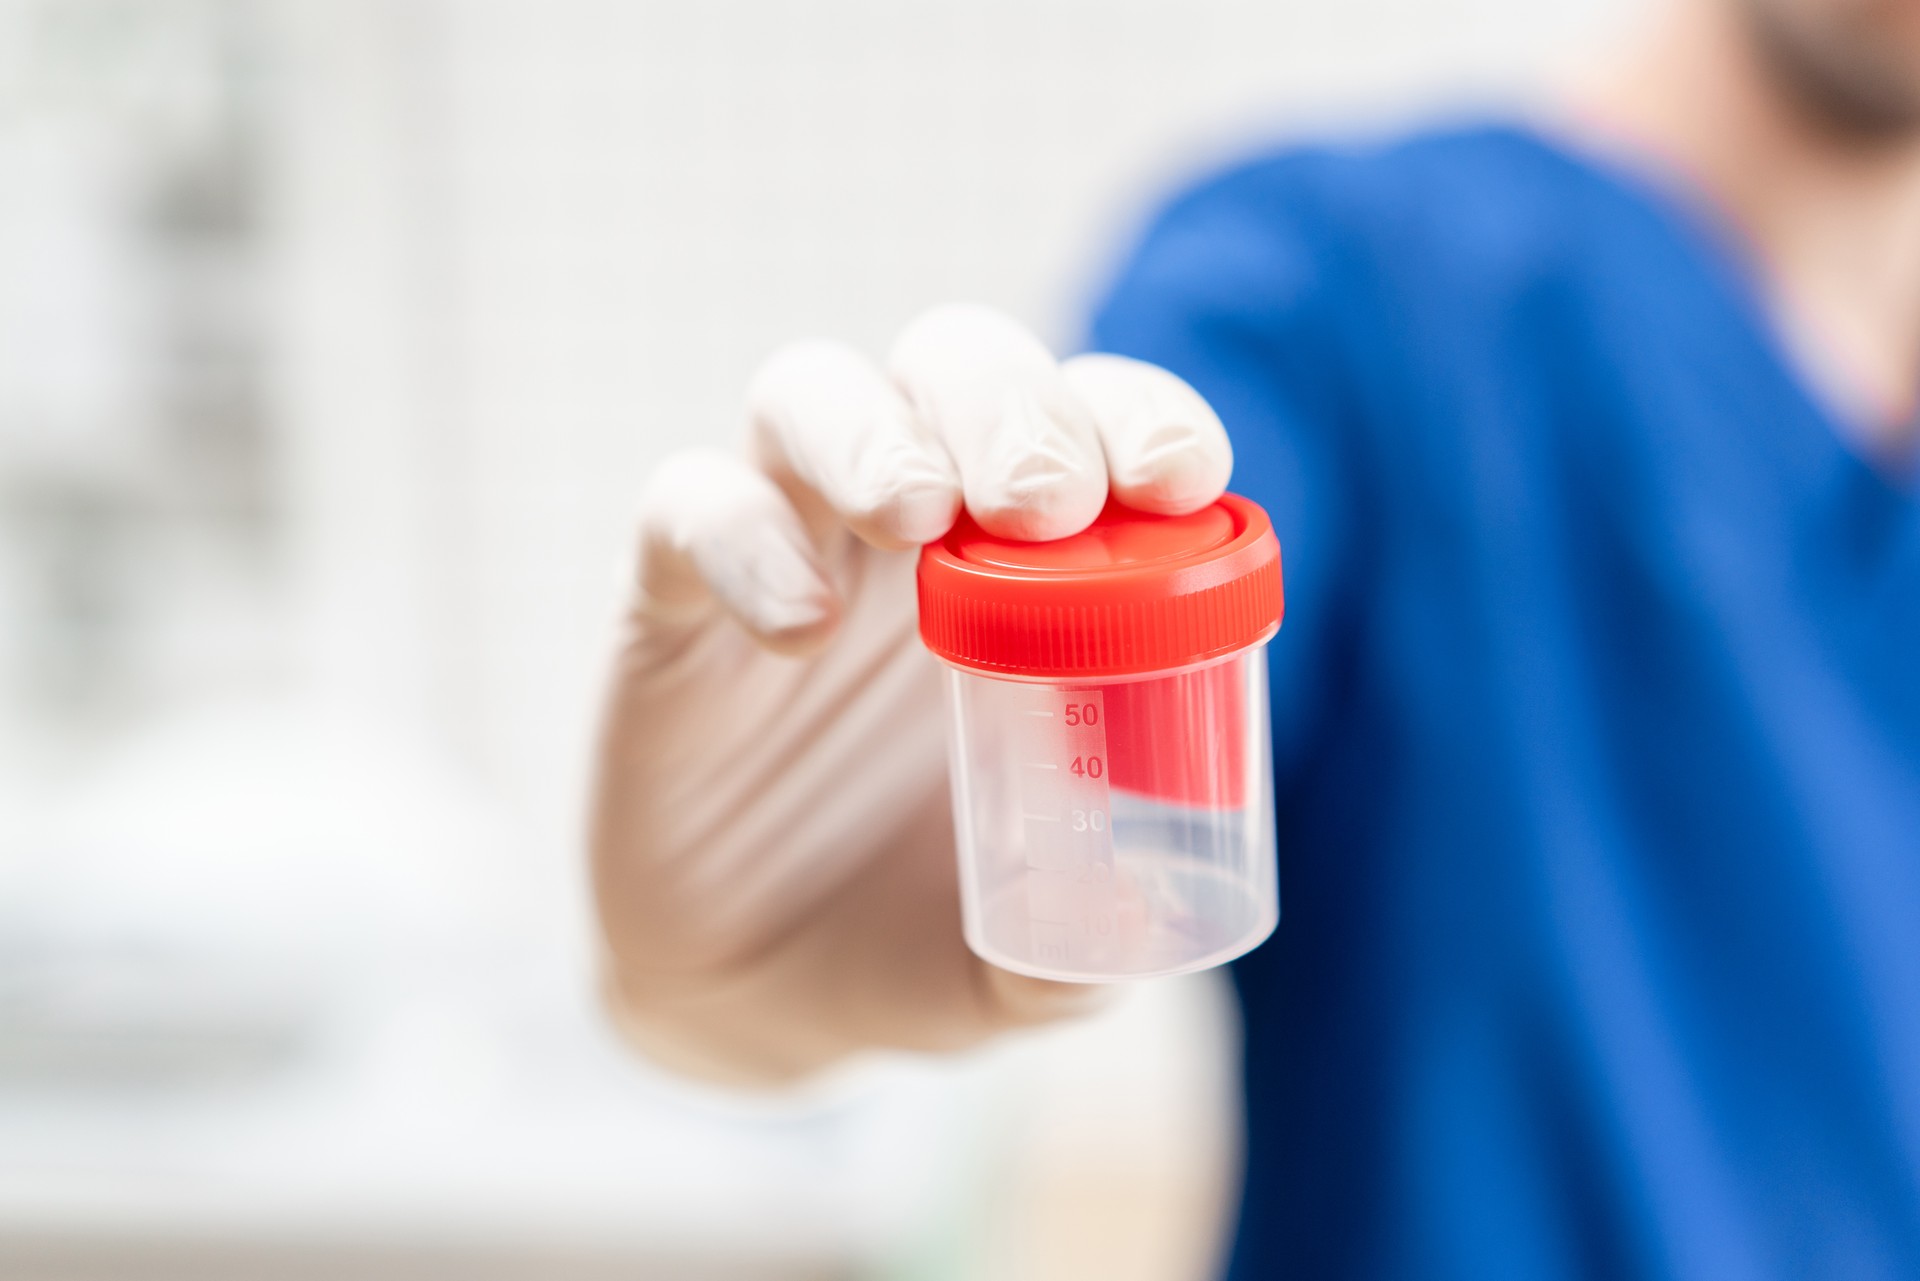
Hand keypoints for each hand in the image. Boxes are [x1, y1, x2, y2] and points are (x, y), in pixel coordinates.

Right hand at [592, 303, 1232, 1084]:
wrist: (759, 1002)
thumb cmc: (921, 937)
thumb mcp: (1025, 960)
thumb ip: (1090, 946)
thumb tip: (1148, 922)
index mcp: (1033, 572)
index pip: (1094, 426)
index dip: (1140, 417)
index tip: (1178, 477)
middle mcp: (911, 529)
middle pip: (954, 366)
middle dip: (1011, 407)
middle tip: (1044, 505)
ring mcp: (787, 547)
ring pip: (809, 391)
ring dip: (874, 432)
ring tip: (918, 518)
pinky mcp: (670, 605)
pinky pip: (685, 509)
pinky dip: (743, 540)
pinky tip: (800, 627)